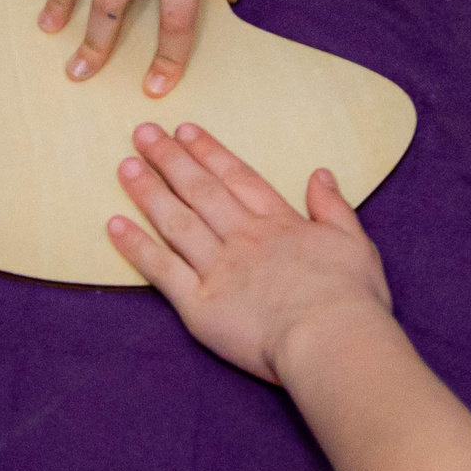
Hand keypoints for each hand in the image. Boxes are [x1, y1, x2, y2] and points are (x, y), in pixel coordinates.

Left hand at [107, 121, 390, 383]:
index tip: (186, 130)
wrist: (332, 339)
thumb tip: (320, 174)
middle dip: (169, 158)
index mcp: (280, 224)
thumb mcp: (355, 244)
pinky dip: (136, 246)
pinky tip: (114, 225)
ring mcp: (217, 268)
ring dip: (148, 191)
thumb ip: (334, 208)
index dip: (210, 152)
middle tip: (142, 132)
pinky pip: (160, 269)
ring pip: (176, 221)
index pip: (238, 178)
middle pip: (200, 190)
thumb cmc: (351, 299)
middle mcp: (243, 238)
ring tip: (125, 166)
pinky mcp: (198, 303)